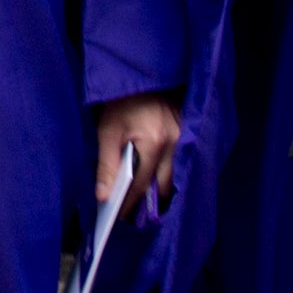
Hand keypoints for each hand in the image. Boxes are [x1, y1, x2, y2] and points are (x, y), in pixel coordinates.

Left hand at [92, 94, 184, 216]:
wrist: (143, 75)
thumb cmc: (122, 101)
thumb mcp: (107, 130)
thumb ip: (106, 165)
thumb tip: (103, 196)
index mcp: (153, 143)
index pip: (141, 185)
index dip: (129, 203)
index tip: (119, 217)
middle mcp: (175, 143)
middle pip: (163, 186)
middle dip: (148, 200)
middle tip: (132, 210)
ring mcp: (186, 139)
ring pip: (175, 177)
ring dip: (160, 188)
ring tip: (144, 197)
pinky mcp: (189, 134)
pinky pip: (182, 163)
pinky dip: (171, 174)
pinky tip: (158, 178)